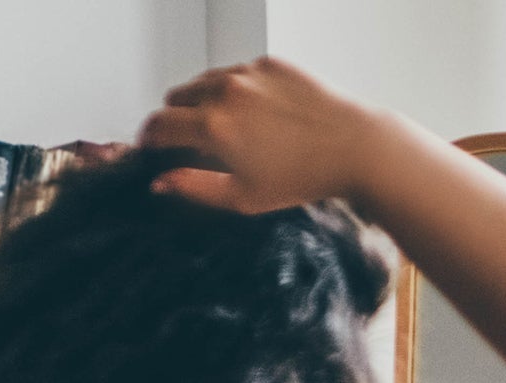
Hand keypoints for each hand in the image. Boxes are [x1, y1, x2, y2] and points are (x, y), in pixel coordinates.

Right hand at [140, 58, 390, 215]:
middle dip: (175, 118)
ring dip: (203, 101)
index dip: (149, 138)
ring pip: (204, 81)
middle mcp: (224, 92)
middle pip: (176, 97)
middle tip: (190, 140)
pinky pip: (238, 72)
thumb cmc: (304, 178)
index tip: (151, 147)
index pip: (158, 124)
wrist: (355, 149)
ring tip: (226, 127)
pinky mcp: (269, 62)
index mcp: (213, 126)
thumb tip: (160, 183)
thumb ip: (195, 189)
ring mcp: (247, 72)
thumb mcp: (244, 197)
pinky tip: (259, 114)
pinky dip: (237, 90)